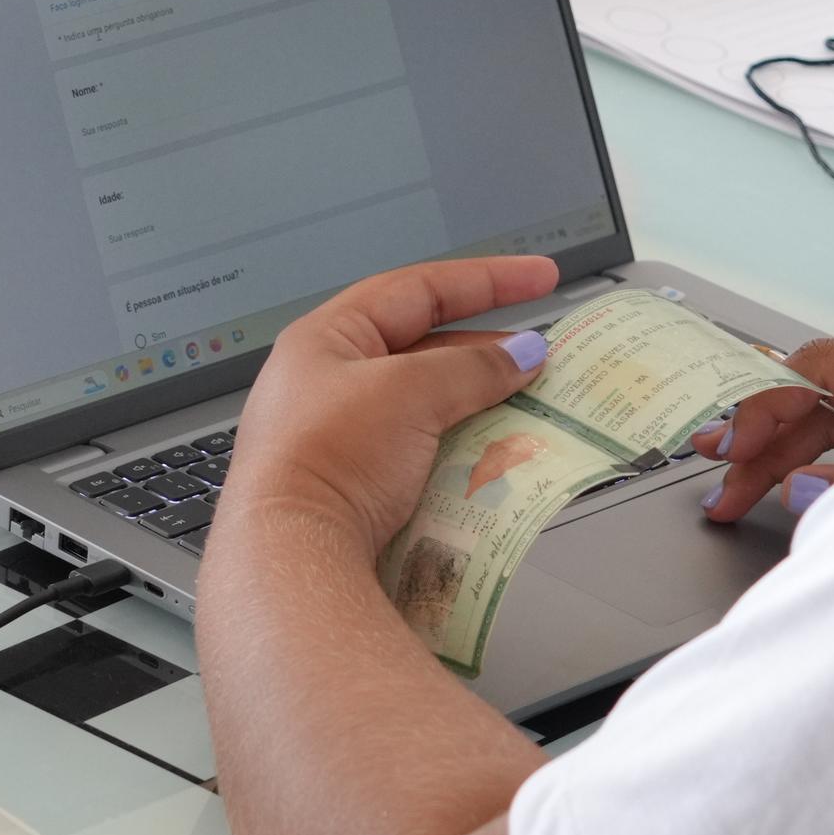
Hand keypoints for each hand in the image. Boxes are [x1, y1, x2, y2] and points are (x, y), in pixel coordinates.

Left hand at [215, 255, 562, 554]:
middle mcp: (328, 382)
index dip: (484, 280)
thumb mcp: (409, 392)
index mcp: (327, 338)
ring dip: (478, 405)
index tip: (541, 278)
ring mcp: (340, 437)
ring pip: (427, 406)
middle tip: (542, 360)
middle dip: (486, 353)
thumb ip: (471, 367)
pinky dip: (460, 449)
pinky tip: (495, 458)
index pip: (417, 288)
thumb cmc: (331, 457)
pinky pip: (421, 453)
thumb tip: (522, 354)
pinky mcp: (356, 487)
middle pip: (424, 349)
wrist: (291, 556)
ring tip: (531, 409)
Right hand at [689, 336, 833, 522]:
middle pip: (815, 394)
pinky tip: (782, 481)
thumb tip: (798, 486)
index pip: (819, 370)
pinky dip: (812, 457)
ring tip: (733, 491)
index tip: (735, 443)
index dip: (766, 405)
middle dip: (761, 437)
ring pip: (827, 416)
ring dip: (778, 452)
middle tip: (718, 477)